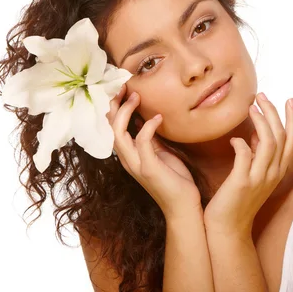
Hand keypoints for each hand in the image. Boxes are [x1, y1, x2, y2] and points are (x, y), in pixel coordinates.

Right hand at [108, 85, 201, 220]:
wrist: (184, 206)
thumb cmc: (174, 179)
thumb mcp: (160, 153)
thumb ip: (151, 138)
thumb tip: (147, 118)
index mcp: (129, 155)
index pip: (112, 128)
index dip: (114, 107)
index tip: (123, 89)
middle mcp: (127, 160)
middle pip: (109, 128)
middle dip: (114, 105)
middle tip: (124, 86)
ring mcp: (136, 165)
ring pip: (118, 134)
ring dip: (126, 112)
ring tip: (136, 96)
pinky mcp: (149, 169)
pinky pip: (142, 142)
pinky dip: (148, 127)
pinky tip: (158, 117)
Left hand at [204, 92, 292, 235]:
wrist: (227, 228)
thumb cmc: (238, 199)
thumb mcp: (255, 175)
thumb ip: (259, 156)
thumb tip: (258, 134)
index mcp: (278, 171)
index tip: (289, 100)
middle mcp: (273, 173)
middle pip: (281, 136)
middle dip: (274, 112)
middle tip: (261, 96)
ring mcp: (259, 178)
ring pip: (268, 142)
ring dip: (260, 121)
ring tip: (250, 107)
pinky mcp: (242, 182)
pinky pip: (245, 155)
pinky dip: (241, 143)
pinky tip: (233, 139)